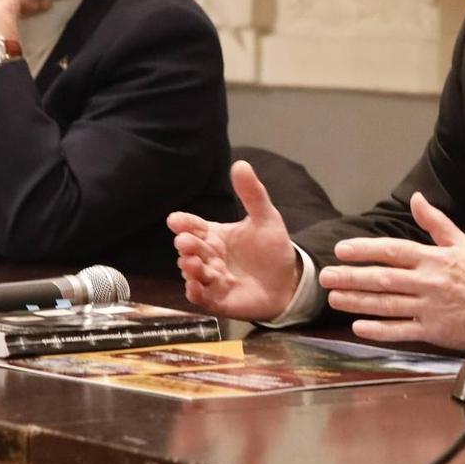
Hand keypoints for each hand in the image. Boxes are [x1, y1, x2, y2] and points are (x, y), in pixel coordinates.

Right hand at [168, 162, 300, 320]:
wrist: (289, 282)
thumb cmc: (272, 249)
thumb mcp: (266, 218)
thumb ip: (252, 194)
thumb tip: (240, 164)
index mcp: (215, 235)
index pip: (194, 226)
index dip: (183, 223)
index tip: (175, 220)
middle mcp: (209, 256)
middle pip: (192, 249)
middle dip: (186, 245)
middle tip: (184, 242)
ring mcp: (212, 278)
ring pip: (194, 273)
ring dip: (189, 268)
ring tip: (191, 262)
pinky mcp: (218, 300)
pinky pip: (201, 298)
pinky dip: (195, 292)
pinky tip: (194, 286)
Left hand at [316, 192, 464, 349]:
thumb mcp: (461, 243)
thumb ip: (435, 222)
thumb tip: (416, 199)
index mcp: (433, 259)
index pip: (393, 250)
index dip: (365, 250)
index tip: (342, 250)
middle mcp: (428, 282)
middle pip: (383, 278)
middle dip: (352, 277)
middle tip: (326, 277)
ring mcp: (428, 308)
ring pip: (387, 304)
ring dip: (358, 301)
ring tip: (335, 298)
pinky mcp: (432, 331)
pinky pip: (401, 331)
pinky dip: (379, 330)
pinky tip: (359, 327)